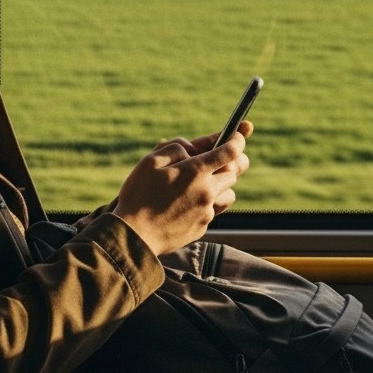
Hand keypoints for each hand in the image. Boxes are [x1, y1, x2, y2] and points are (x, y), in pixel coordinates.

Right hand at [113, 122, 250, 256]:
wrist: (134, 236)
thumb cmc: (138, 196)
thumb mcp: (149, 162)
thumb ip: (174, 148)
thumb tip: (190, 149)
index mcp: (195, 172)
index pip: (230, 151)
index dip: (237, 140)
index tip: (238, 136)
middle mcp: (206, 192)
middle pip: (234, 172)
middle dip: (231, 162)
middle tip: (220, 159)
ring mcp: (206, 211)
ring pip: (229, 194)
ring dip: (222, 185)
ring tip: (203, 183)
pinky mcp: (202, 226)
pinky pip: (213, 211)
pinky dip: (208, 203)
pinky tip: (187, 204)